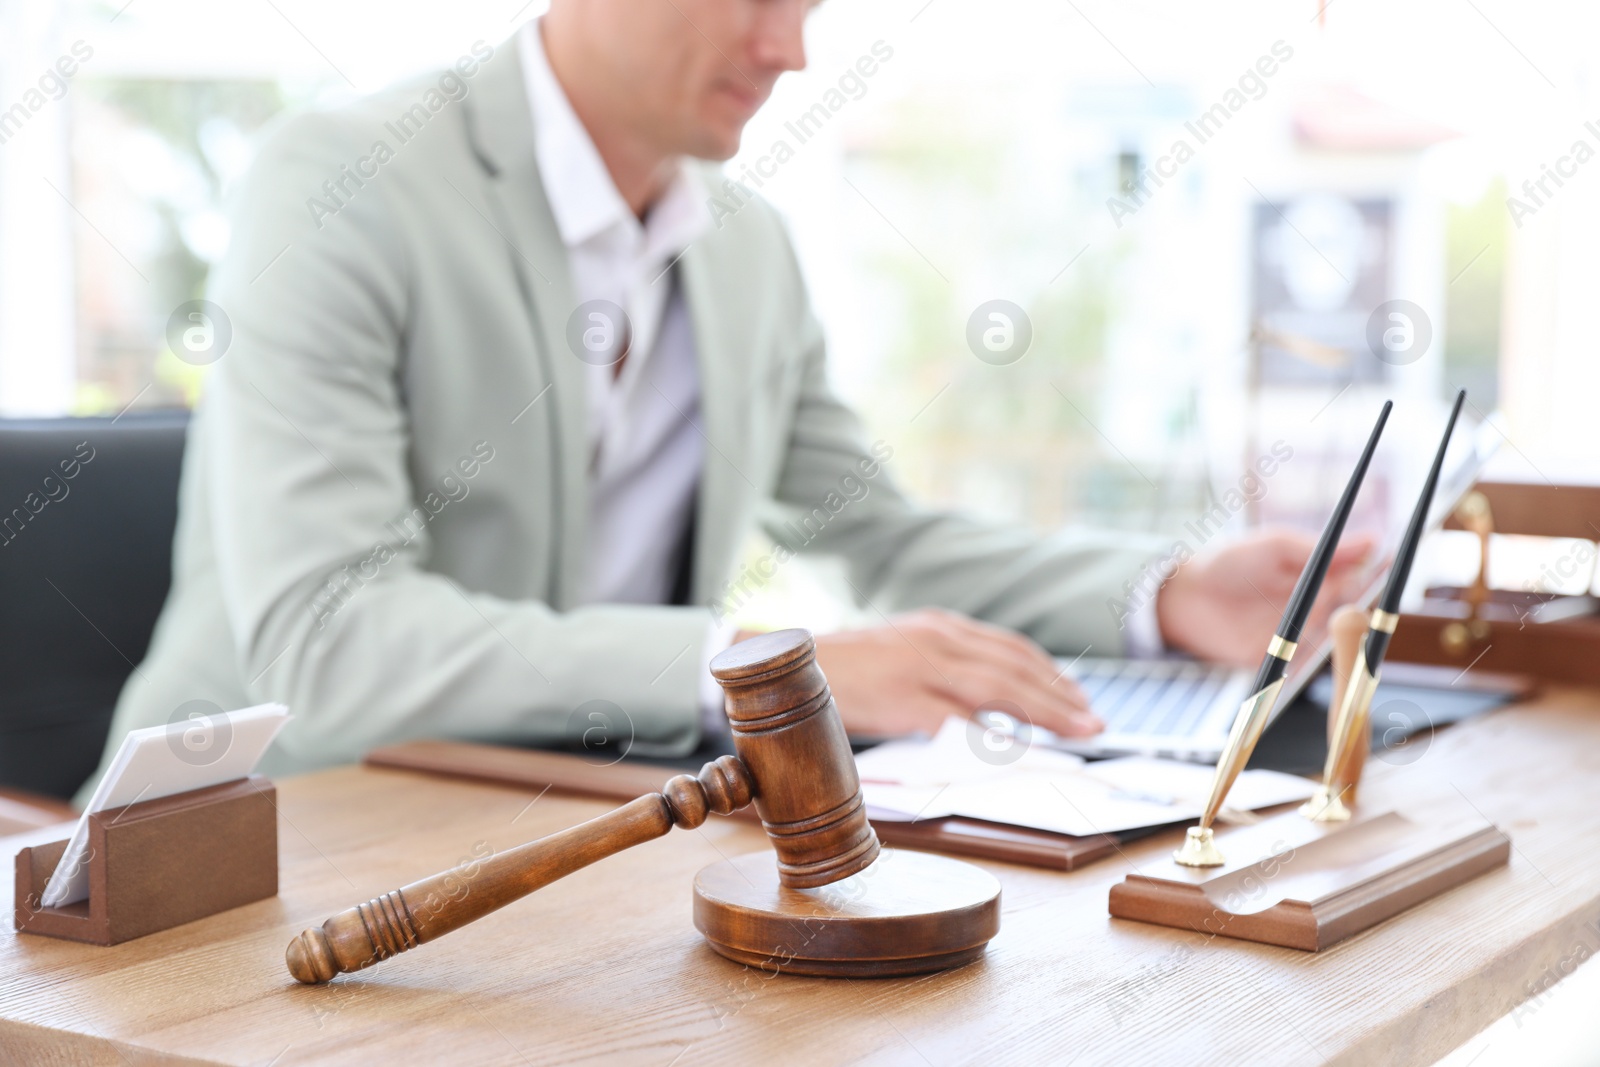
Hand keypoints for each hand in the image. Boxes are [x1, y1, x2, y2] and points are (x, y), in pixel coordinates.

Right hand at [811, 608, 1101, 738]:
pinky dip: (992, 732)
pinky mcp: (901, 697)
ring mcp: (920, 667)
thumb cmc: (845, 670)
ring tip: (1076, 732)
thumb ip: (941, 672)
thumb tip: (980, 710)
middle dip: (1060, 696)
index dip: (1050, 674)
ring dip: (1043, 711)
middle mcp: (937, 640)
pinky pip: (957, 718)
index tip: (1078, 698)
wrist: (790, 664)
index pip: (1009, 648)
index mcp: (939, 629)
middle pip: (1014, 667)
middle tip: (1094, 723)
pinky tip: (1017, 747)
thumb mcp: (901, 655)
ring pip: (998, 687)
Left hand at [1155, 527, 1375, 666]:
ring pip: (1334, 636)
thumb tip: (1371, 539)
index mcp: (1320, 575)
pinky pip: (1307, 662)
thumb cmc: (1229, 562)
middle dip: (1358, 601)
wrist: (1185, 599)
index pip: (1361, 574)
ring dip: (1335, 630)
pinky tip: (1304, 646)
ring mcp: (1303, 634)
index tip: (1391, 562)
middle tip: (1352, 590)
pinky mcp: (1285, 659)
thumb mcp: (1275, 546)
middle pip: (1354, 608)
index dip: (1379, 570)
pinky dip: (1310, 658)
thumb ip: (1320, 549)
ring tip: (1321, 612)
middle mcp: (1318, 606)